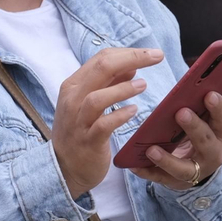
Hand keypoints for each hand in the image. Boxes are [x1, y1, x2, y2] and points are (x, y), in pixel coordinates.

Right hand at [52, 48, 160, 198]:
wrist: (64, 168)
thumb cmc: (80, 131)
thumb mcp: (90, 103)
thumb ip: (108, 84)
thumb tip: (131, 66)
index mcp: (74, 85)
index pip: (101, 59)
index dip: (128, 52)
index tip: (152, 54)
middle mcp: (73, 99)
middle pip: (101, 69)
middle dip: (132, 59)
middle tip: (156, 57)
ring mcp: (78, 121)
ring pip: (97, 98)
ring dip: (123, 89)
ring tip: (144, 85)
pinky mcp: (88, 141)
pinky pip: (104, 125)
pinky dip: (120, 115)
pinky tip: (134, 111)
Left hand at [131, 90, 221, 191]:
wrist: (200, 165)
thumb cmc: (200, 133)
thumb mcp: (204, 120)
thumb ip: (198, 106)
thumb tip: (187, 85)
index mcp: (221, 134)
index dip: (218, 108)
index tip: (209, 94)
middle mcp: (213, 154)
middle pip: (205, 142)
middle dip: (193, 127)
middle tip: (181, 112)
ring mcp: (196, 171)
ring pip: (183, 168)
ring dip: (167, 159)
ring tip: (151, 149)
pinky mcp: (176, 181)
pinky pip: (160, 177)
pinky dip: (146, 172)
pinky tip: (133, 166)